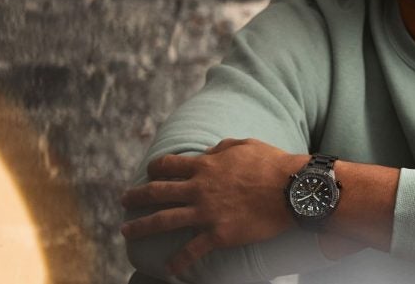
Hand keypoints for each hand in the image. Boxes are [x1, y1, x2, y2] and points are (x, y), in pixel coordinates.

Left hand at [120, 138, 305, 275]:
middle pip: (157, 192)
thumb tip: (210, 153)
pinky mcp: (218, 235)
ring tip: (126, 232)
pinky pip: (192, 250)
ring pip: (164, 220)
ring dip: (141, 227)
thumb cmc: (272, 164)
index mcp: (204, 166)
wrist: (291, 190)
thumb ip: (221, 149)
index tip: (149, 172)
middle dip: (136, 197)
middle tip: (123, 201)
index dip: (155, 168)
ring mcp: (206, 213)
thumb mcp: (244, 145)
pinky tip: (170, 269)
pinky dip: (179, 261)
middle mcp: (198, 189)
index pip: (168, 165)